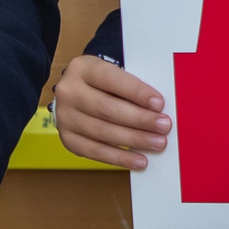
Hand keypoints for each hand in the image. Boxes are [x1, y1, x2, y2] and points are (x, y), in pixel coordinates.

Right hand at [53, 55, 168, 171]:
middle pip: (107, 108)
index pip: (112, 80)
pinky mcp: (67, 138)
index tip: (159, 104)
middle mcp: (69, 92)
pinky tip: (139, 160)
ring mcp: (65, 117)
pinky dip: (120, 157)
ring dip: (133, 140)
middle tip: (163, 126)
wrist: (77, 92)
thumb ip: (132, 87)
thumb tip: (158, 108)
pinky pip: (95, 152)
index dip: (137, 92)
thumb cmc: (104, 83)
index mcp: (83, 68)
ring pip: (102, 132)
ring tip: (157, 143)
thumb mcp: (115, 74)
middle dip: (139, 119)